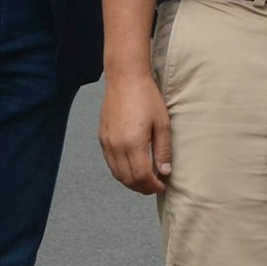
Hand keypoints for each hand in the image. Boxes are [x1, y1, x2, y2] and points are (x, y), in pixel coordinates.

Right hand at [99, 73, 172, 194]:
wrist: (125, 78)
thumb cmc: (147, 97)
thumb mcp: (162, 123)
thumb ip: (163, 150)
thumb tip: (164, 172)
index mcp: (133, 143)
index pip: (142, 176)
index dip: (152, 185)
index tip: (162, 186)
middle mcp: (116, 146)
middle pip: (128, 179)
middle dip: (142, 187)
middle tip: (155, 186)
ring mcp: (106, 142)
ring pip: (117, 174)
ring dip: (131, 182)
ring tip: (145, 180)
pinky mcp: (102, 138)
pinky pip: (110, 163)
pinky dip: (121, 171)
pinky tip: (132, 168)